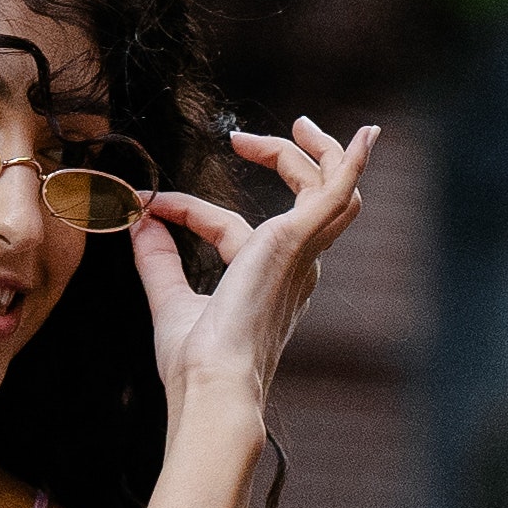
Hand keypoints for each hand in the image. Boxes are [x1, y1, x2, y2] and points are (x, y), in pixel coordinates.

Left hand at [132, 116, 381, 421]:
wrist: (212, 381)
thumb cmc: (197, 362)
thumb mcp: (169, 299)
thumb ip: (158, 259)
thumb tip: (139, 220)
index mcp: (270, 282)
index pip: (231, 227)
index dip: (190, 210)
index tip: (152, 205)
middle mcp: (296, 266)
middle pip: (306, 200)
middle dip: (286, 160)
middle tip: (245, 138)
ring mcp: (302, 252)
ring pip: (331, 191)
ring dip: (319, 153)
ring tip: (299, 125)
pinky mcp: (296, 239)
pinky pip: (336, 193)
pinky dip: (352, 163)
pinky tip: (368, 136)